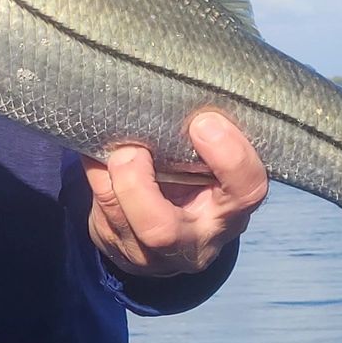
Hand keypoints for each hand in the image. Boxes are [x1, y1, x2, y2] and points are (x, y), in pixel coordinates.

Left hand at [85, 110, 267, 278]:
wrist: (179, 242)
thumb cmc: (204, 186)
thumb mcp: (219, 169)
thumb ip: (209, 142)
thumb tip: (182, 90)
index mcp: (230, 211)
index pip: (246, 189)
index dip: (229, 156)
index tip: (204, 122)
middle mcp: (192, 240)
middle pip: (160, 229)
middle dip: (136, 184)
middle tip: (132, 150)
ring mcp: (148, 252)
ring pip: (116, 217)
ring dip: (108, 173)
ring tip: (112, 142)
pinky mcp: (114, 244)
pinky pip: (97, 208)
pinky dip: (95, 171)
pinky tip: (99, 149)